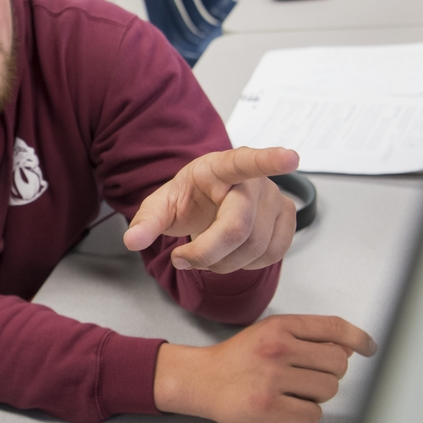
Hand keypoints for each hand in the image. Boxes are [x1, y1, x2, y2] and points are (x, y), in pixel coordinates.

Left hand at [123, 146, 298, 272]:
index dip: (269, 160)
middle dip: (206, 254)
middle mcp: (254, 180)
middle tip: (182, 259)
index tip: (290, 157)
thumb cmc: (189, 198)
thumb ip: (146, 221)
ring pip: (256, 248)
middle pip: (238, 228)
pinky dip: (248, 264)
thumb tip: (132, 240)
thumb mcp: (161, 205)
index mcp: (220, 167)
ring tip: (206, 255)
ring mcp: (275, 197)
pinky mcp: (287, 217)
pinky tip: (233, 254)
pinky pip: (273, 253)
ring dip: (224, 264)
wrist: (208, 201)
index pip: (245, 162)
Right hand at [154, 315, 375, 422]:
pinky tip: (289, 408)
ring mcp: (272, 377)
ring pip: (328, 389)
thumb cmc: (237, 359)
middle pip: (338, 363)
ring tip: (294, 392)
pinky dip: (306, 414)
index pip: (334, 328)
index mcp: (280, 327)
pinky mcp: (267, 405)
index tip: (369, 348)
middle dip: (330, 374)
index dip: (359, 338)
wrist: (201, 380)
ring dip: (318, 395)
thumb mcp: (269, 334)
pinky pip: (312, 413)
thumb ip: (305, 337)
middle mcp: (277, 348)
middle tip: (310, 378)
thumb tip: (347, 347)